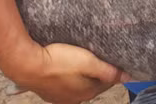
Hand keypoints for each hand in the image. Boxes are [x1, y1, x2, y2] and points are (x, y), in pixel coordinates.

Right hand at [0, 41, 129, 103]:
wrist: (27, 64)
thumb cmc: (59, 61)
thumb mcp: (88, 62)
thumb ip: (108, 71)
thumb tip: (128, 77)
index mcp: (87, 93)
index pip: (108, 82)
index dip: (112, 70)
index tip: (113, 58)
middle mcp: (74, 99)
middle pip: (93, 84)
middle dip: (97, 73)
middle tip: (98, 56)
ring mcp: (59, 97)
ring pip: (78, 84)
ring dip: (82, 74)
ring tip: (82, 59)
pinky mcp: (47, 92)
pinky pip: (64, 84)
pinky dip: (68, 76)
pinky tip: (65, 66)